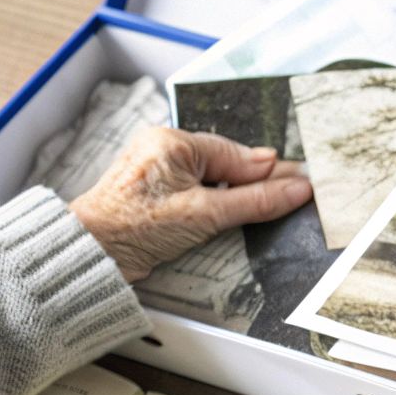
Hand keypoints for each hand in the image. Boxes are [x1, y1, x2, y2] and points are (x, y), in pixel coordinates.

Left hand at [69, 127, 311, 282]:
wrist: (91, 254)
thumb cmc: (134, 227)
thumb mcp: (206, 214)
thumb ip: (255, 200)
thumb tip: (296, 189)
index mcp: (173, 141)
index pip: (237, 155)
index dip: (272, 173)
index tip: (304, 182)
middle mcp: (165, 149)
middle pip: (227, 165)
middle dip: (258, 181)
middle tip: (298, 193)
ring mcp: (158, 171)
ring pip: (214, 178)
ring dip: (239, 193)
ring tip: (276, 202)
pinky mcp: (155, 193)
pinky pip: (198, 190)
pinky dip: (219, 201)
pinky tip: (236, 210)